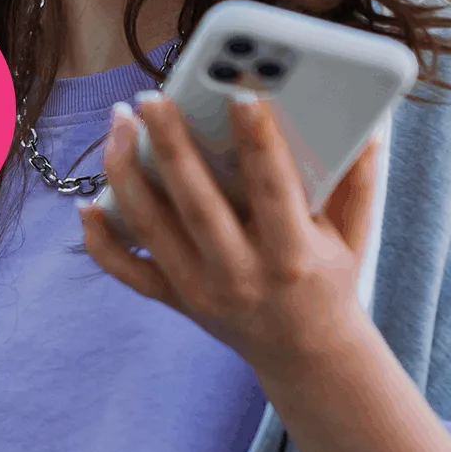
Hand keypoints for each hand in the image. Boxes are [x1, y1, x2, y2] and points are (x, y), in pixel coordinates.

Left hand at [78, 91, 378, 383]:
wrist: (308, 358)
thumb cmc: (331, 282)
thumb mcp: (355, 236)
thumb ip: (359, 181)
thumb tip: (366, 124)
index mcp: (293, 255)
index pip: (273, 189)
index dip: (258, 141)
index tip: (240, 93)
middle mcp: (243, 275)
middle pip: (198, 204)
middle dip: (171, 146)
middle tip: (151, 97)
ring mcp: (203, 292)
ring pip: (153, 229)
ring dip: (127, 174)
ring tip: (118, 122)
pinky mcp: (178, 302)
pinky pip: (129, 274)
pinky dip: (101, 242)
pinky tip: (85, 204)